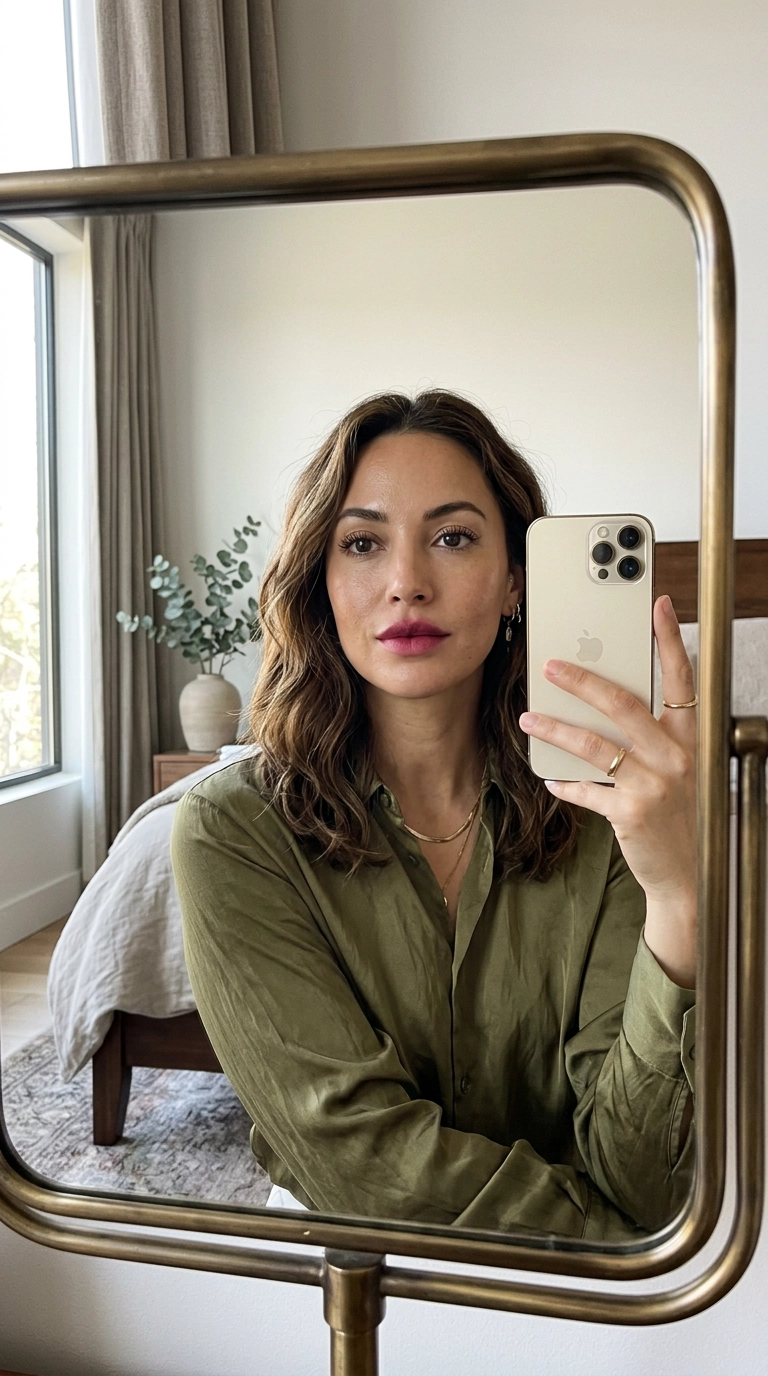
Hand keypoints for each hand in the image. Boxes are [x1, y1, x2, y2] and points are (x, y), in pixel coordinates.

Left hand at [519, 595, 696, 987]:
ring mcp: (654, 784)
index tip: (658, 606)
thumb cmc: (679, 814)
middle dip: (583, 680)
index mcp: (691, 738)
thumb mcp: (678, 769)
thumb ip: (653, 736)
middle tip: (551, 666)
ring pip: (595, 745)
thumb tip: (606, 703)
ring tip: (529, 718)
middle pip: (624, 704)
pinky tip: (549, 777)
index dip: (670, 641)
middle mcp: (676, 756)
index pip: (683, 680)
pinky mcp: (630, 812)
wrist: (687, 873)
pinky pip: (586, 789)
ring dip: (556, 729)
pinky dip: (564, 783)